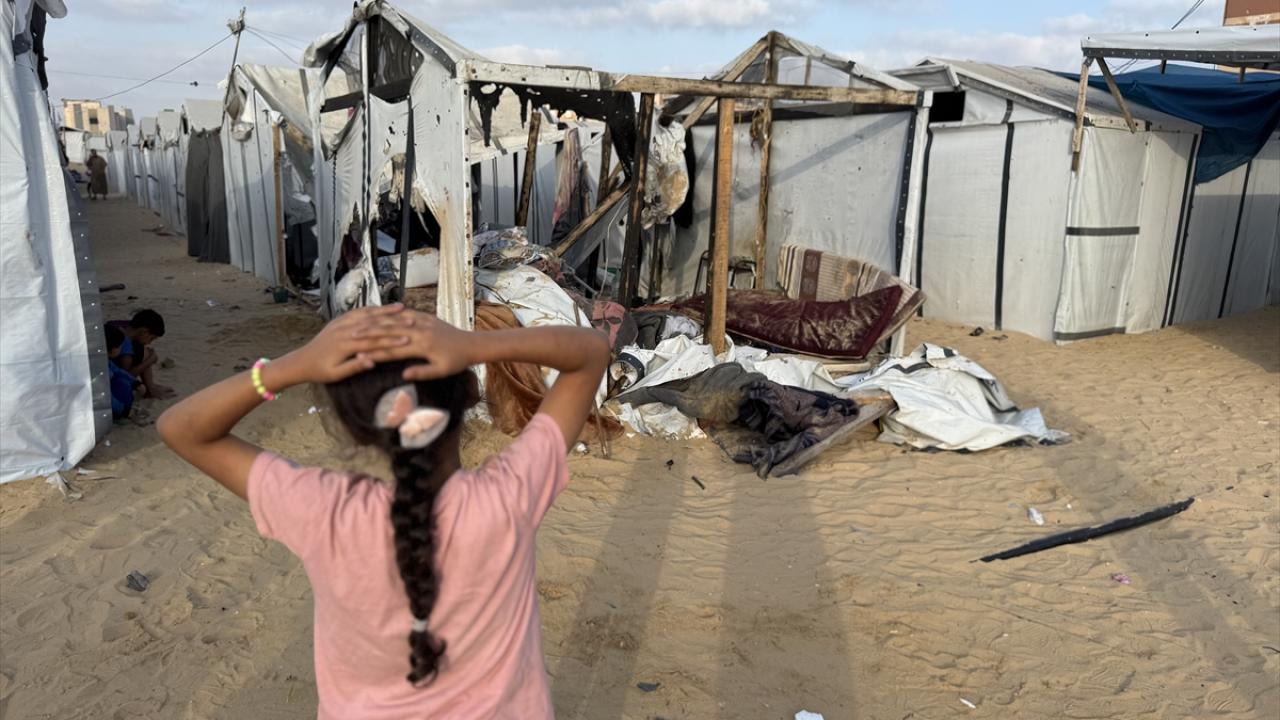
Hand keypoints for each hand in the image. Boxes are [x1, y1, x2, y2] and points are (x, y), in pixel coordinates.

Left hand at [280, 304, 413, 384]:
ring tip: (402, 308)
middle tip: (412, 319)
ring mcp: (341, 323)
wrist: (300, 361)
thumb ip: (354, 366)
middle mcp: (344, 330)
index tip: (409, 339)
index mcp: (345, 344)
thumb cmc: (320, 371)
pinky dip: (371, 308)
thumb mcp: (336, 374)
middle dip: (394, 321)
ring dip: (385, 310)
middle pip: (373, 323)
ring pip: (366, 313)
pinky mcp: (339, 321)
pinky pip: (357, 311)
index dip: (392, 340)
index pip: (373, 341)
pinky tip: (382, 307)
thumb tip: (372, 361)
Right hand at [361, 310, 474, 380]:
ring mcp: (423, 322)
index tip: (358, 356)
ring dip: (376, 323)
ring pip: (395, 320)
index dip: (376, 353)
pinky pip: (405, 314)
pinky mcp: (426, 317)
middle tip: (351, 337)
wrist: (471, 344)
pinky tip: (378, 316)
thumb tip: (404, 375)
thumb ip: (422, 372)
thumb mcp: (441, 371)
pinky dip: (390, 315)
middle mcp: (421, 331)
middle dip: (370, 335)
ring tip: (360, 326)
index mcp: (423, 346)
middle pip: (390, 331)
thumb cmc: (457, 361)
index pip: (394, 350)